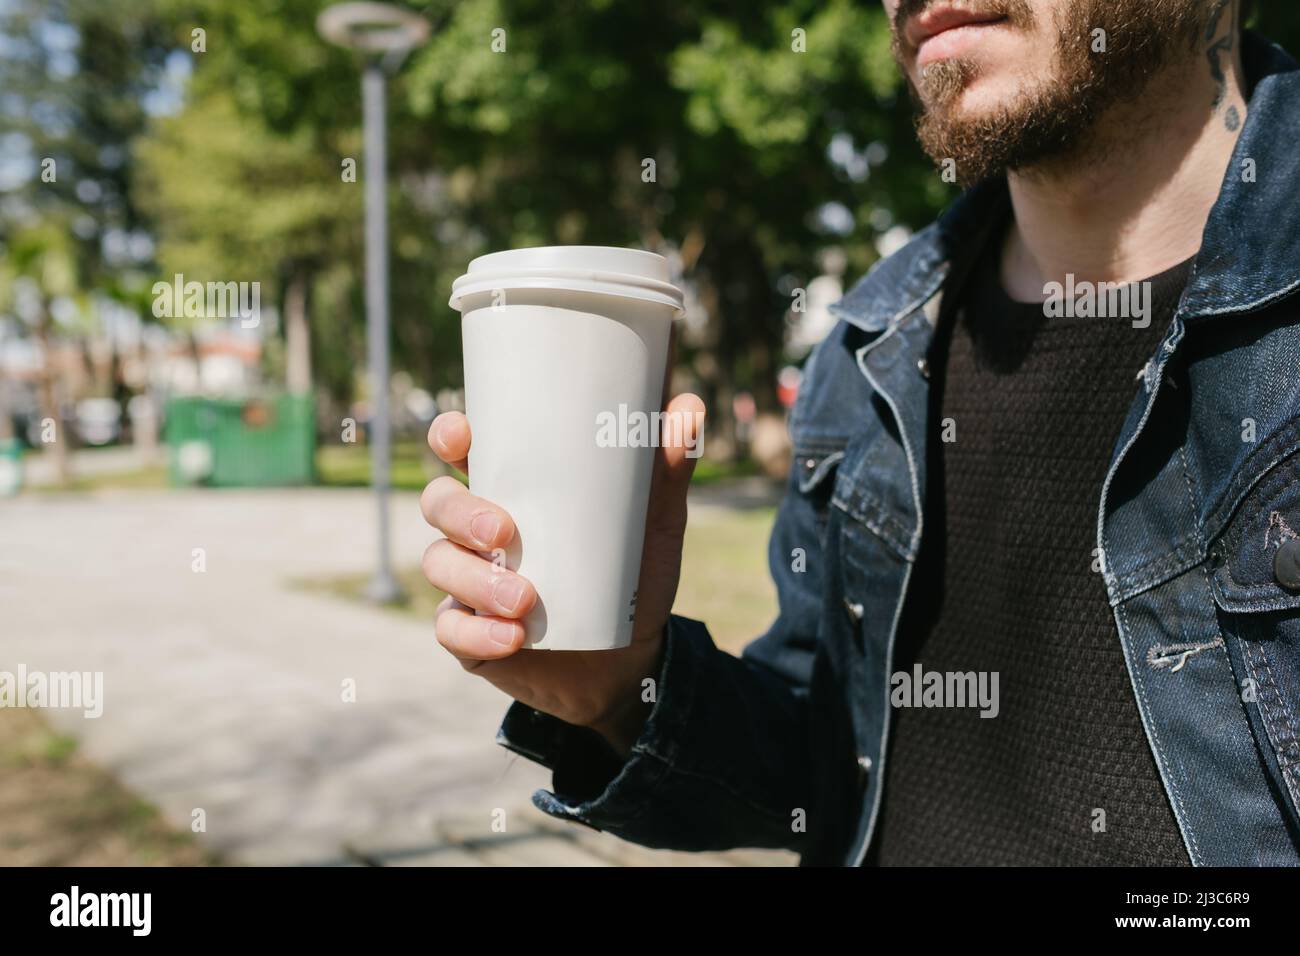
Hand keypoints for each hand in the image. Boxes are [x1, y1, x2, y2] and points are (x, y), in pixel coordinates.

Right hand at [420, 393, 704, 756]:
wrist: (630, 659)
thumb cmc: (630, 576)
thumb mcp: (654, 523)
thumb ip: (667, 469)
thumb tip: (689, 406)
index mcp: (514, 490)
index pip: (462, 450)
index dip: (449, 436)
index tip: (461, 434)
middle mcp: (478, 530)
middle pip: (439, 502)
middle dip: (461, 512)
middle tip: (504, 531)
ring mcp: (468, 580)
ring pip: (440, 564)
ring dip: (476, 581)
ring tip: (525, 600)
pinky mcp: (469, 633)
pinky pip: (452, 630)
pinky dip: (479, 633)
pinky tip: (513, 638)